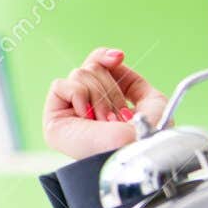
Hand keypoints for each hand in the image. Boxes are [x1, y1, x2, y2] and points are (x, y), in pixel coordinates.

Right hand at [42, 48, 168, 160]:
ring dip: (100, 96)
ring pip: (79, 74)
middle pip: (91, 67)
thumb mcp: (154, 102)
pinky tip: (87, 117)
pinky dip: (79, 97)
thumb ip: (135, 82)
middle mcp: (89, 107)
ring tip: (106, 121)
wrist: (134, 151)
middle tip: (118, 113)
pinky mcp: (54, 121)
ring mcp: (71, 114)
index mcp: (109, 104)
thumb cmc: (150, 133)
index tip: (119, 57)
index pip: (98, 67)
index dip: (106, 57)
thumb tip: (116, 60)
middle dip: (111, 88)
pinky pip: (61, 85)